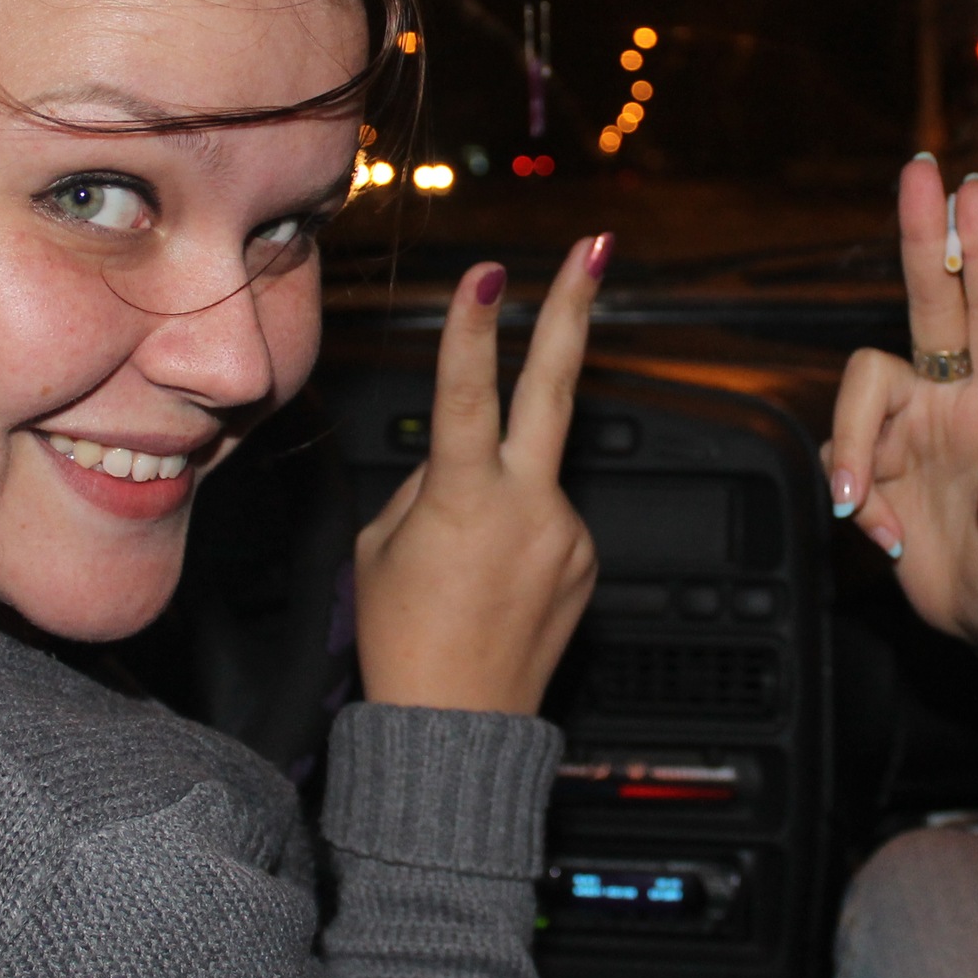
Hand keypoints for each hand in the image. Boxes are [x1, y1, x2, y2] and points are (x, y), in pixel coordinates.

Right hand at [354, 235, 608, 714]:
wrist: (458, 731)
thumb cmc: (402, 640)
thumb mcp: (381, 548)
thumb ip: (426, 485)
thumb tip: (460, 457)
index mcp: (465, 499)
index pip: (468, 394)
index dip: (475, 329)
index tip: (490, 272)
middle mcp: (530, 508)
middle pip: (554, 389)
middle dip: (574, 309)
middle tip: (596, 246)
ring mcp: (567, 534)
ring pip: (528, 476)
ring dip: (496, 495)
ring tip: (460, 571)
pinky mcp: (586, 561)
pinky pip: (544, 522)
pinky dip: (515, 534)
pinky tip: (490, 585)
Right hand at [826, 160, 977, 647]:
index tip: (970, 189)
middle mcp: (953, 400)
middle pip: (932, 301)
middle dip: (924, 236)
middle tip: (916, 168)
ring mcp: (908, 426)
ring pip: (858, 388)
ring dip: (849, 446)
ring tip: (863, 513)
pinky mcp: (869, 460)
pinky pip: (837, 454)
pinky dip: (849, 498)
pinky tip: (882, 537)